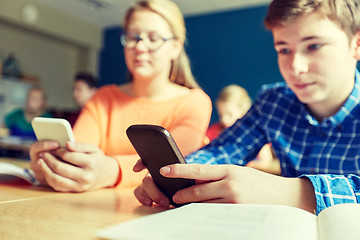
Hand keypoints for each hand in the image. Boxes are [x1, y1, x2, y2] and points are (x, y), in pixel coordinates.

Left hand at [31, 141, 118, 191]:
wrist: (105, 174)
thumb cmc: (96, 159)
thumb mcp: (93, 149)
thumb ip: (80, 145)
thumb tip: (67, 144)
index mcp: (91, 163)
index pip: (69, 156)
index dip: (59, 151)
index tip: (54, 147)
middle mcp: (86, 176)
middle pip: (60, 168)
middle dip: (48, 159)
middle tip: (43, 153)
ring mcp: (80, 186)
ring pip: (56, 179)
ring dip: (45, 170)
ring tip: (40, 162)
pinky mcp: (75, 191)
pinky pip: (57, 186)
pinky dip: (49, 178)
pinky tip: (46, 170)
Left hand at [134, 164, 315, 212]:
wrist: (286, 196)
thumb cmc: (258, 183)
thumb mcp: (238, 172)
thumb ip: (218, 176)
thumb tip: (195, 182)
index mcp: (228, 170)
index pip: (198, 170)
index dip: (179, 170)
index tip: (164, 169)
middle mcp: (230, 185)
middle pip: (197, 192)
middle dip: (181, 196)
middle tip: (172, 197)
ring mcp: (234, 201)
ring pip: (203, 207)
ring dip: (191, 207)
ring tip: (183, 207)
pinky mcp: (238, 214)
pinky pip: (215, 216)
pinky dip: (205, 214)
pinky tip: (201, 214)